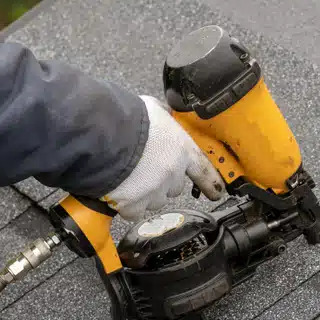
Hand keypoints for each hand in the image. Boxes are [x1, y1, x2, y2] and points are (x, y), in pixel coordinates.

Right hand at [102, 95, 225, 221]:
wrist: (102, 135)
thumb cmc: (126, 119)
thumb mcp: (153, 109)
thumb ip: (164, 117)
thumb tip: (165, 115)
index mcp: (182, 150)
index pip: (204, 171)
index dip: (211, 183)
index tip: (217, 192)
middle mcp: (172, 173)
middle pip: (173, 188)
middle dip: (161, 182)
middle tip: (144, 169)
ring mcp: (154, 191)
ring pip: (153, 200)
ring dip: (144, 193)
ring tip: (128, 176)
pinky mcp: (135, 205)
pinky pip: (133, 210)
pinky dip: (126, 204)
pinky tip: (118, 188)